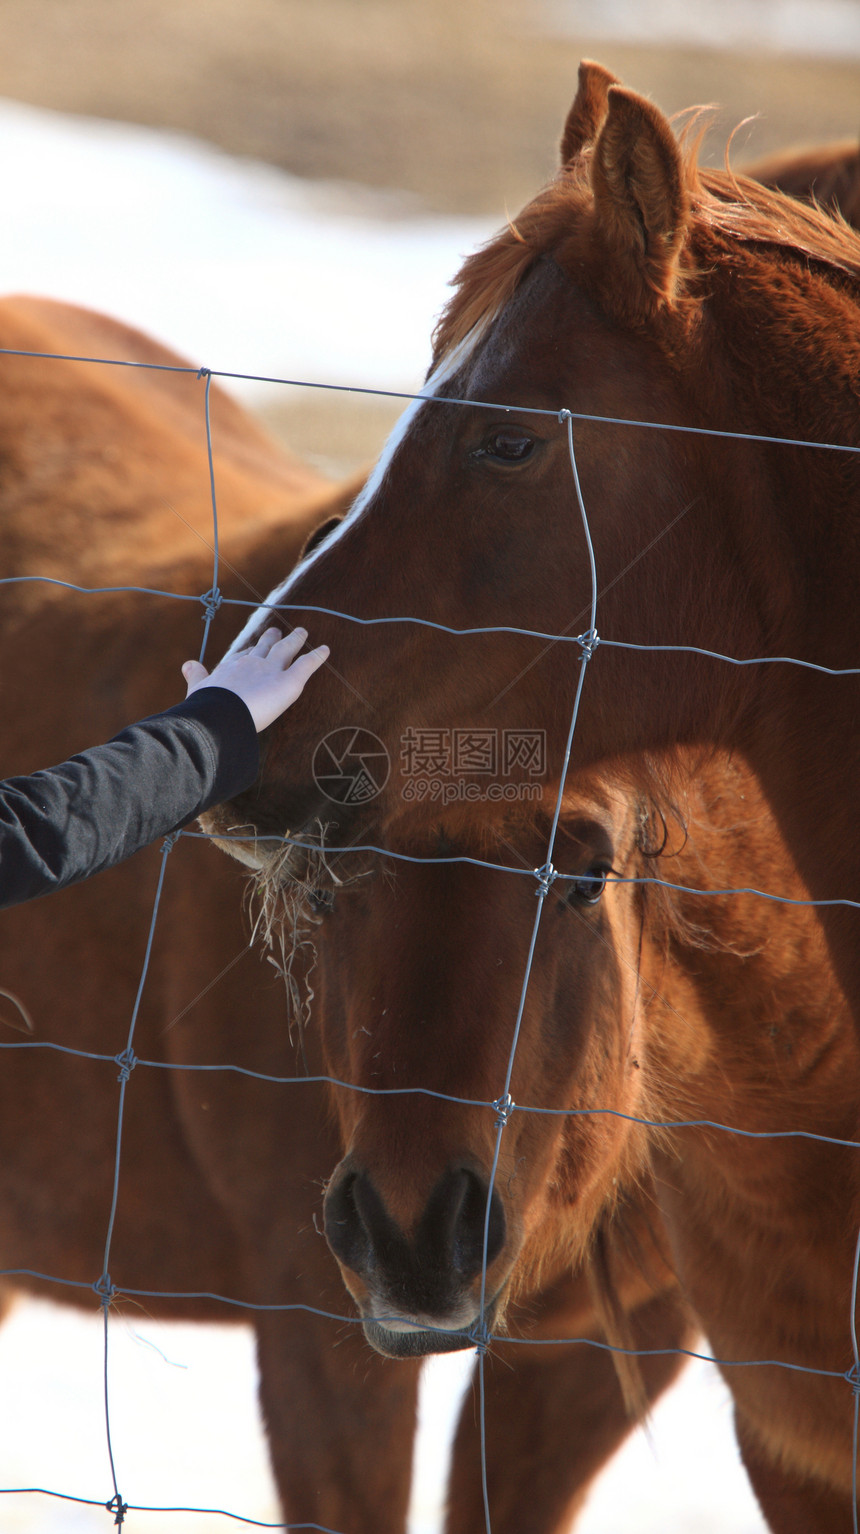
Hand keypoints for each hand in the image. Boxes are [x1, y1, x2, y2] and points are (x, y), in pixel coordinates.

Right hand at [181, 627, 328, 732]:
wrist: (220, 714)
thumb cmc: (207, 709)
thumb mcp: (198, 690)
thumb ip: (195, 677)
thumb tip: (188, 664)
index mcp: (230, 668)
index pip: (242, 657)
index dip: (248, 653)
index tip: (251, 650)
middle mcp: (251, 664)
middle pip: (263, 647)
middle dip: (270, 639)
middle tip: (276, 631)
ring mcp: (271, 670)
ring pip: (286, 650)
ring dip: (295, 640)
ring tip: (302, 632)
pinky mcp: (289, 682)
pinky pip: (307, 664)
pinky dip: (317, 656)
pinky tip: (326, 650)